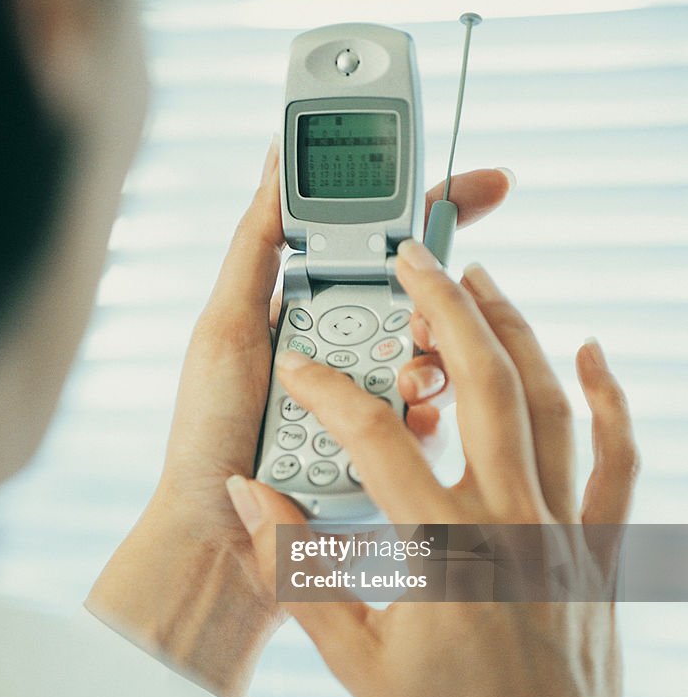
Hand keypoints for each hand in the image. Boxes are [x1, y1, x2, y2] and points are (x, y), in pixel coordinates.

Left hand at [87, 145, 512, 696]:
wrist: (214, 536)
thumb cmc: (208, 430)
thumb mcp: (225, 327)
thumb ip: (258, 245)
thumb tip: (274, 159)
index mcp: (309, 306)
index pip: (378, 245)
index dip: (434, 212)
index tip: (488, 189)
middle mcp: (343, 347)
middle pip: (420, 299)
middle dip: (440, 298)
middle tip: (431, 312)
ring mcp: (366, 397)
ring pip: (433, 357)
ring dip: (432, 358)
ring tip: (408, 375)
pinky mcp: (383, 447)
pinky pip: (429, 419)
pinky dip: (426, 414)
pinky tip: (409, 420)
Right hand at [229, 242, 638, 696]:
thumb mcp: (352, 657)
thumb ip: (297, 568)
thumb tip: (249, 494)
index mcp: (447, 550)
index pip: (374, 441)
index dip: (326, 393)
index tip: (296, 365)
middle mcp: (516, 524)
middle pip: (484, 386)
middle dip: (444, 310)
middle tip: (416, 258)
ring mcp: (569, 532)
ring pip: (553, 406)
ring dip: (518, 333)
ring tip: (484, 282)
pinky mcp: (604, 550)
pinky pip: (620, 461)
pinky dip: (611, 402)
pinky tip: (594, 353)